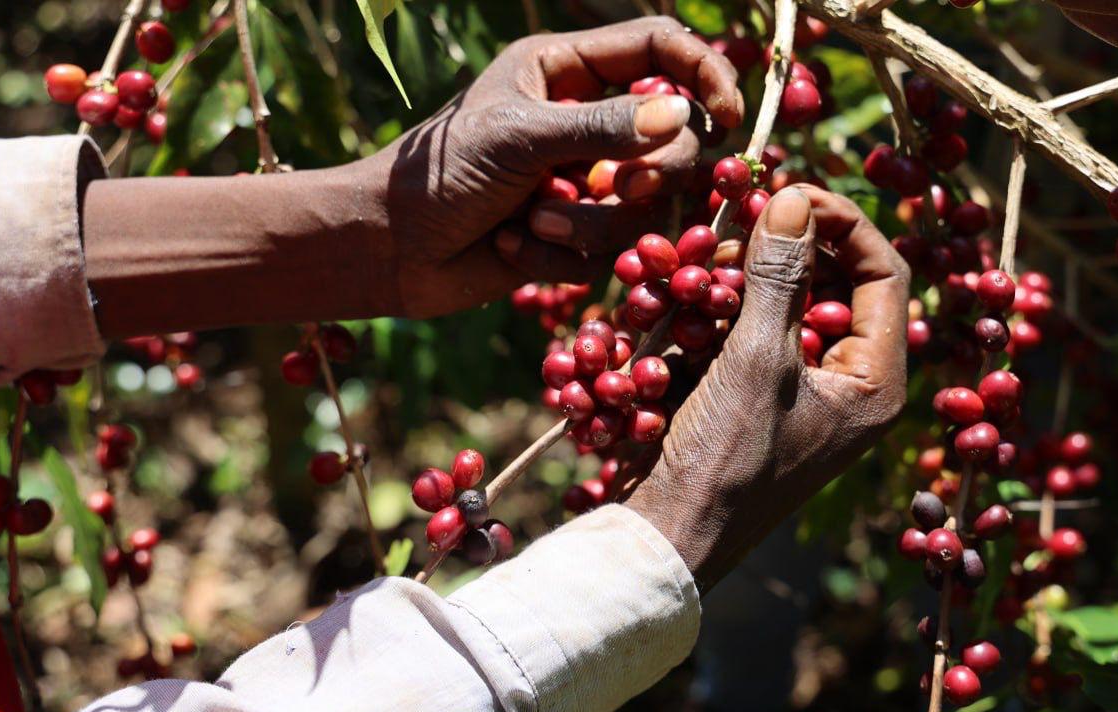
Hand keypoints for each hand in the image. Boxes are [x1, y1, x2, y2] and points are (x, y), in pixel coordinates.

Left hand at [362, 17, 743, 317]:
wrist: (389, 248)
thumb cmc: (440, 174)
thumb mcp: (520, 138)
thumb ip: (603, 127)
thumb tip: (686, 117)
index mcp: (567, 70)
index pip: (660, 50)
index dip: (704, 75)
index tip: (728, 115)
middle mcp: (584, 123)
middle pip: (672, 139)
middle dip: (646, 173)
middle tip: (614, 186)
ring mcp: (582, 182)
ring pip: (643, 208)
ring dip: (589, 225)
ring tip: (531, 224)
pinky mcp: (574, 238)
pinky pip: (609, 252)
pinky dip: (559, 256)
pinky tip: (510, 249)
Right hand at [626, 187, 909, 592]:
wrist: (666, 538)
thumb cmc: (726, 461)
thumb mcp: (756, 361)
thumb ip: (778, 276)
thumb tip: (792, 197)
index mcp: (876, 382)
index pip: (885, 274)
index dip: (843, 223)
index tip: (788, 192)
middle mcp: (849, 385)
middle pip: (835, 283)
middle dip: (787, 248)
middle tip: (737, 223)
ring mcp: (799, 391)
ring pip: (787, 304)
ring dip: (747, 275)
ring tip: (706, 260)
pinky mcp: (753, 397)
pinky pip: (749, 333)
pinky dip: (721, 308)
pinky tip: (685, 296)